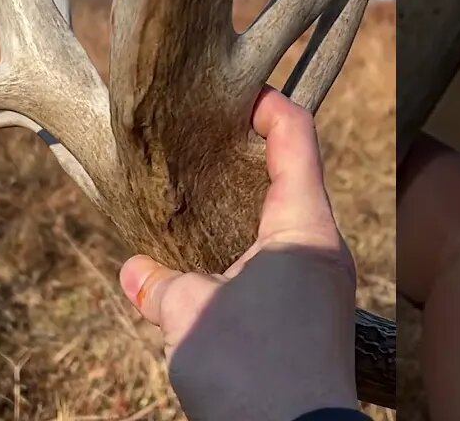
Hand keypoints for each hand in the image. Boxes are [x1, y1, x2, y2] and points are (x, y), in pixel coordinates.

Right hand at [118, 87, 360, 420]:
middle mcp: (325, 250)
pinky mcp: (316, 325)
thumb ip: (161, 283)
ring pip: (284, 232)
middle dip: (245, 163)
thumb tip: (134, 271)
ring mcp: (325, 289)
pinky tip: (213, 273)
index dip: (269, 105)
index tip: (238, 91)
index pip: (297, 138)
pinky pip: (283, 272)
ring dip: (243, 218)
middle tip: (201, 149)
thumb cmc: (252, 368)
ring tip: (197, 212)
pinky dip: (249, 259)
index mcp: (304, 227)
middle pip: (292, 181)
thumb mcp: (190, 315)